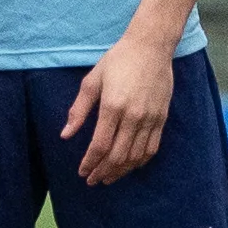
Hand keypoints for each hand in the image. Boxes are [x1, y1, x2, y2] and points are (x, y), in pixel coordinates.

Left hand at [67, 28, 179, 183]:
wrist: (151, 47)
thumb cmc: (118, 60)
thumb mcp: (92, 80)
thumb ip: (79, 110)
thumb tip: (66, 135)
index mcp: (113, 106)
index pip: (100, 145)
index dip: (90, 163)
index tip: (82, 172)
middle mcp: (133, 116)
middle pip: (118, 156)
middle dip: (103, 172)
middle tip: (93, 180)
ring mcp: (150, 119)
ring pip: (135, 156)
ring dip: (121, 171)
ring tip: (109, 177)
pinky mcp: (162, 118)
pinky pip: (152, 148)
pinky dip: (140, 162)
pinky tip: (130, 166)